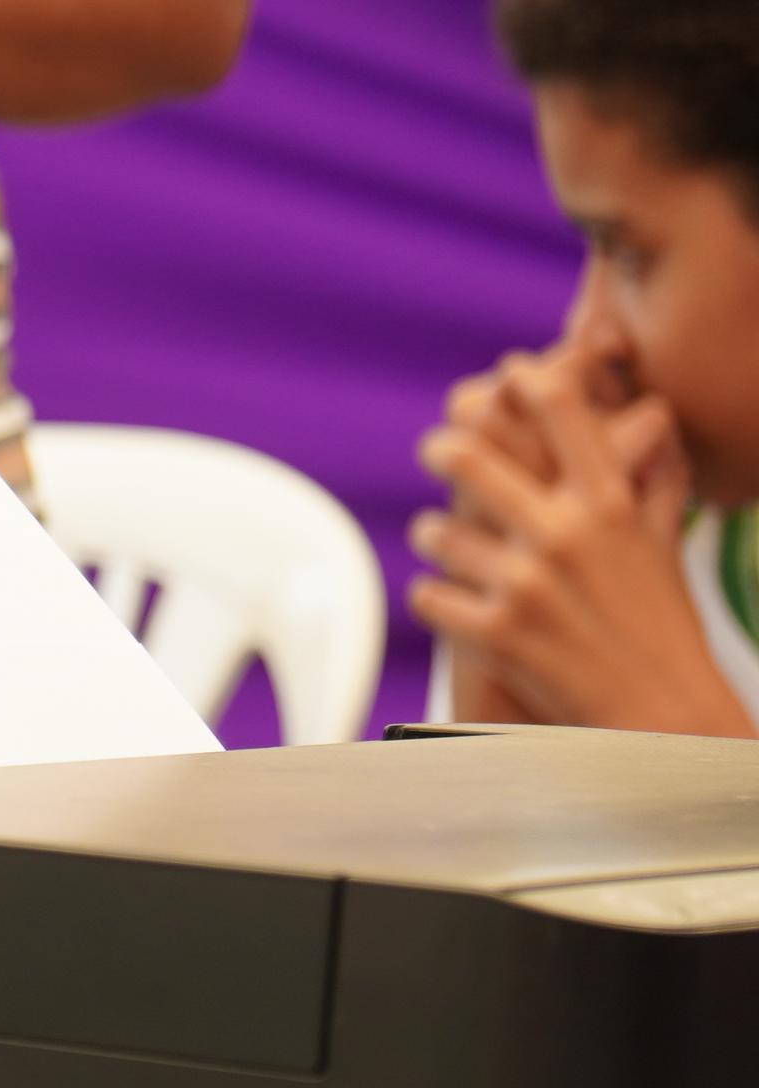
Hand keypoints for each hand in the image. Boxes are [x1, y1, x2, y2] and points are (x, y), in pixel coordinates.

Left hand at [411, 347, 748, 737]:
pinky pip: (426, 593)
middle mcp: (562, 534)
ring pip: (433, 532)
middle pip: (464, 455)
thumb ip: (651, 480)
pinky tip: (453, 601)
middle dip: (443, 449)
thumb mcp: (662, 542)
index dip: (524, 377)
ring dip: (437, 538)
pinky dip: (435, 597)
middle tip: (438, 447)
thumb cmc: (662, 622)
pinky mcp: (493, 633)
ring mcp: (524, 584)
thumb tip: (655, 421)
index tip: (504, 374)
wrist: (662, 713)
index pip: (557, 409)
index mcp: (606, 503)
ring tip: (448, 544)